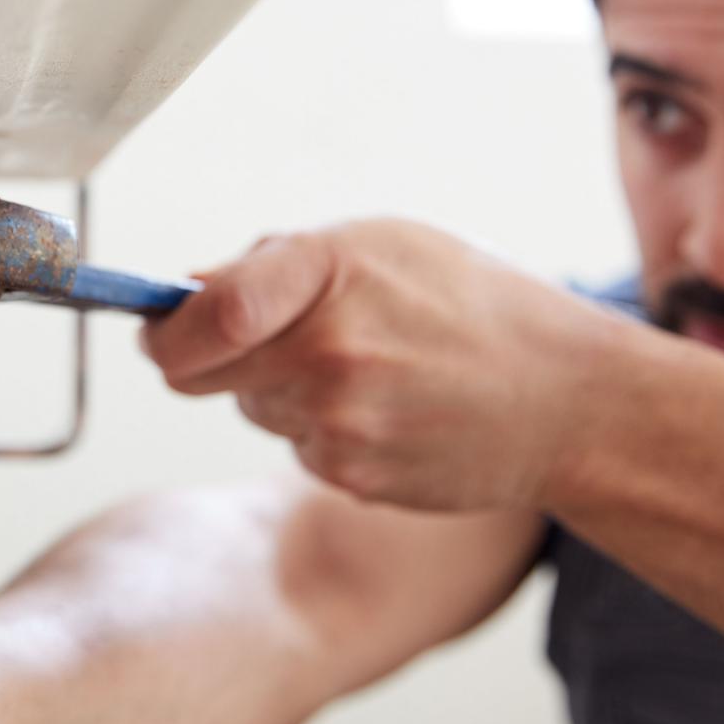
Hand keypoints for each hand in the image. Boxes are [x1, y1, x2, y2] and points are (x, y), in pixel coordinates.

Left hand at [140, 221, 629, 511]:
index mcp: (329, 272)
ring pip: (250, 409)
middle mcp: (328, 350)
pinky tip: (387, 411)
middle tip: (254, 340)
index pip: (208, 309)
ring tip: (365, 368)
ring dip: (279, 390)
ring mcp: (338, 422)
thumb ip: (274, 265)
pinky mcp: (351, 477)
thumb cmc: (474, 307)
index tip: (155, 327)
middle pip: (196, 372)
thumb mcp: (380, 245)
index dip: (163, 326)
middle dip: (206, 358)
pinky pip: (297, 448)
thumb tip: (186, 292)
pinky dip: (322, 431)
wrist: (567, 400)